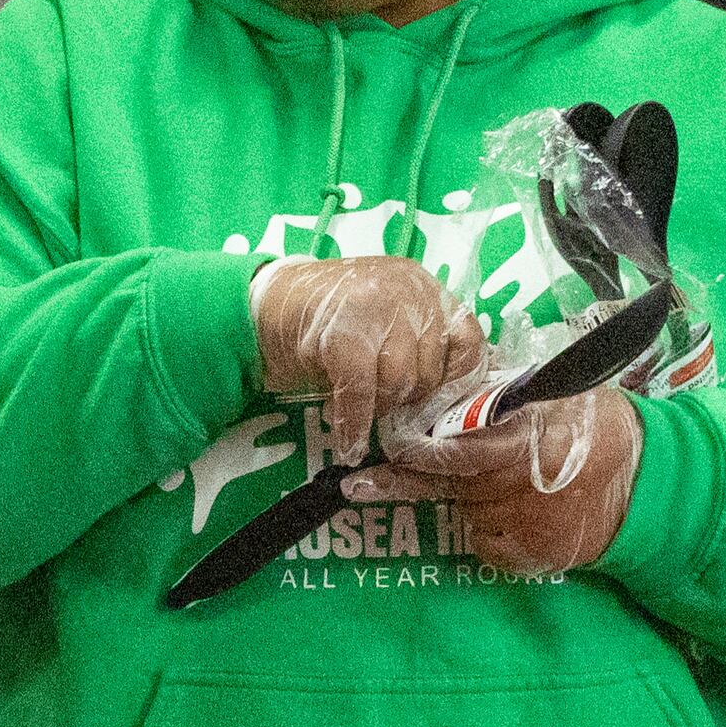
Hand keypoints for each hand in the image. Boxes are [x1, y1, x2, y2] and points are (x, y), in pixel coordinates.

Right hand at [254, 256, 485, 455]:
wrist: (257, 306)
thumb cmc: (322, 321)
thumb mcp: (381, 320)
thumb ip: (415, 343)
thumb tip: (445, 401)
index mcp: (422, 285)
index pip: (467, 336)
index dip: (457, 378)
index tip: (439, 405)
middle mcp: (407, 290)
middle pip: (430, 367)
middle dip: (407, 399)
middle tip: (383, 410)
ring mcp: (376, 307)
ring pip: (400, 382)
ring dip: (379, 409)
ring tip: (360, 413)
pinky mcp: (344, 334)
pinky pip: (362, 392)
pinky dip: (354, 422)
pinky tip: (348, 441)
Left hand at [361, 387, 644, 577]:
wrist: (648, 484)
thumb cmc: (594, 429)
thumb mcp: (557, 397)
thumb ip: (506, 395)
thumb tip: (451, 378)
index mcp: (528, 437)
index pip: (460, 446)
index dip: (419, 449)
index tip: (385, 449)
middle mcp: (524, 483)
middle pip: (450, 481)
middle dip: (405, 479)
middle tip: (359, 485)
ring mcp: (528, 523)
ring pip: (467, 512)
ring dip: (469, 500)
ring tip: (506, 486)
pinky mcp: (535, 555)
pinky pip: (487, 544)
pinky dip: (489, 532)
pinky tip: (516, 516)